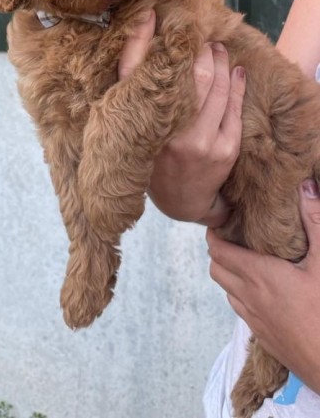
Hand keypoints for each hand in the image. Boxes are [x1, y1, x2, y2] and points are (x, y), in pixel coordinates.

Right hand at [119, 11, 245, 226]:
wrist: (181, 200)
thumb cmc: (153, 155)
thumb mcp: (131, 124)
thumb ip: (131, 85)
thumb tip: (140, 35)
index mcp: (138, 124)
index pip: (134, 70)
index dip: (142, 38)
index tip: (152, 14)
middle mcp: (167, 132)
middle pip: (187, 73)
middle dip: (197, 49)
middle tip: (200, 38)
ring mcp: (198, 141)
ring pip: (215, 86)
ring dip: (220, 62)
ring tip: (218, 50)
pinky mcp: (223, 149)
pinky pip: (233, 107)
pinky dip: (237, 84)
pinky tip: (236, 72)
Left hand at [207, 179, 319, 392]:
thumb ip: (315, 222)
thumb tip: (306, 186)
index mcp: (259, 275)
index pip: (218, 250)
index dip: (214, 233)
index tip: (221, 220)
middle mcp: (248, 296)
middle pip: (216, 268)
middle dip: (218, 251)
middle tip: (233, 237)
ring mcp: (253, 319)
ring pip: (226, 290)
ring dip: (229, 274)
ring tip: (246, 260)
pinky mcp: (262, 337)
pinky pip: (240, 309)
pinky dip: (241, 294)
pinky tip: (262, 291)